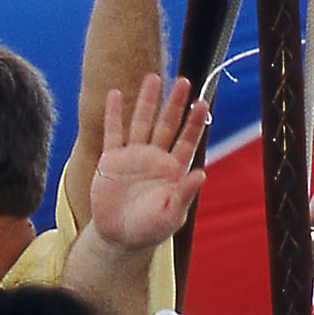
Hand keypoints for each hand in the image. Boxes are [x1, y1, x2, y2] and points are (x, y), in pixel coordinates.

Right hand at [91, 74, 208, 252]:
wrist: (118, 237)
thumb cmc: (149, 229)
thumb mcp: (170, 216)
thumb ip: (184, 194)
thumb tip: (202, 174)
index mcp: (173, 169)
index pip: (187, 140)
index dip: (194, 122)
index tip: (202, 103)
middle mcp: (155, 157)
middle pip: (167, 124)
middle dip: (175, 104)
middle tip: (183, 81)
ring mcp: (133, 156)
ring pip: (142, 122)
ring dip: (148, 101)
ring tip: (153, 78)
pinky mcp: (111, 160)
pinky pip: (113, 132)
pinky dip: (114, 114)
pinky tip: (116, 94)